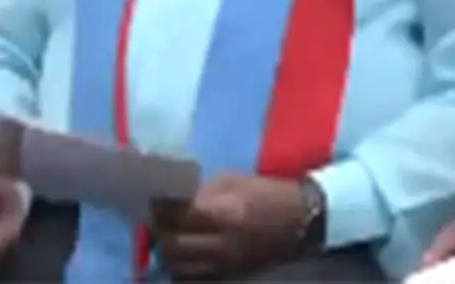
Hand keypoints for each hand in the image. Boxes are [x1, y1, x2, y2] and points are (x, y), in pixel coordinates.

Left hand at [149, 172, 306, 279]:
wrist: (301, 219)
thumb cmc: (268, 193)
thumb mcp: (235, 180)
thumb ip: (202, 191)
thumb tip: (174, 200)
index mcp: (225, 213)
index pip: (178, 217)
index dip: (161, 210)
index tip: (153, 201)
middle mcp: (221, 243)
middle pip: (173, 245)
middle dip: (159, 233)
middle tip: (156, 221)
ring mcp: (224, 263)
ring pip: (179, 267)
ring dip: (167, 252)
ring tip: (167, 237)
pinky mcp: (228, 274)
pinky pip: (193, 278)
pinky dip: (181, 268)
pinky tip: (181, 255)